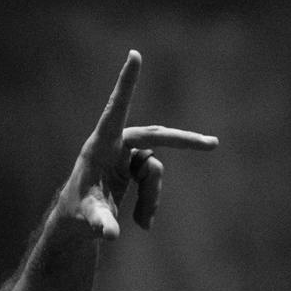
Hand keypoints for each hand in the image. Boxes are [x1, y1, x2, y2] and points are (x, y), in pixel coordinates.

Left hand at [60, 51, 217, 238]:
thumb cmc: (78, 213)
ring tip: (142, 224)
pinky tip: (143, 224)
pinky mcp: (134, 165)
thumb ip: (101, 224)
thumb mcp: (90, 220)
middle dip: (184, 142)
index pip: (116, 108)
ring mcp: (128, 154)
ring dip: (153, 197)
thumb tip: (111, 235)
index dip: (127, 83)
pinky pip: (154, 181)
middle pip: (156, 137)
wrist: (78, 219)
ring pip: (155, 169)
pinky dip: (152, 203)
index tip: (135, 54)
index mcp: (101, 145)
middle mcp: (116, 144)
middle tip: (212, 145)